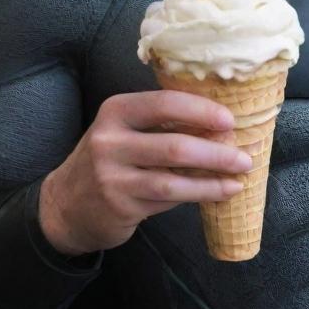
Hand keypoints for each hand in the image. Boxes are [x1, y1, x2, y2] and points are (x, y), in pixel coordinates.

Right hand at [38, 90, 252, 255]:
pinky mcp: (120, 206)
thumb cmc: (110, 159)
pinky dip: (197, 194)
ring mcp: (113, 176)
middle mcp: (110, 140)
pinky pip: (167, 199)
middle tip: (243, 156)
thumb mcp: (125, 130)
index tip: (230, 121)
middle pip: (175, 145)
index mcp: (116, 110)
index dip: (202, 111)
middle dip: (215, 152)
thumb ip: (162, 123)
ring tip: (238, 178)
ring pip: (174, 179)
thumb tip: (220, 125)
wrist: (65, 205)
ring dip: (212, 179)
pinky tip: (218, 193)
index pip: (166, 103)